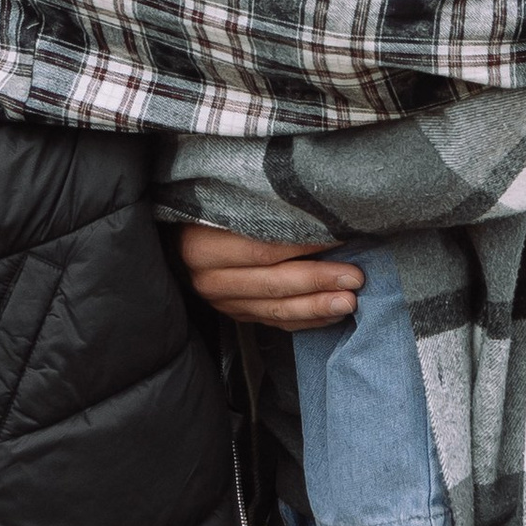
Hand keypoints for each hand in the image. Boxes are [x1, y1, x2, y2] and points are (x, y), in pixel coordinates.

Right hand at [174, 220, 363, 331]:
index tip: (340, 234)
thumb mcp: (217, 202)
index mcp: (201, 248)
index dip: (303, 245)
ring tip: (350, 300)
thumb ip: (256, 207)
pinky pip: (276, 322)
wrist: (171, 244)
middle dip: (318, 281)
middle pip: (273, 282)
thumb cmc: (201, 213)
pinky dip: (307, 320)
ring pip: (276, 309)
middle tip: (354, 276)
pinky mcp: (236, 315)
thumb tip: (314, 207)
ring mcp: (222, 303)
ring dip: (317, 306)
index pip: (262, 249)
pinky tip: (334, 314)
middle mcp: (209, 280)